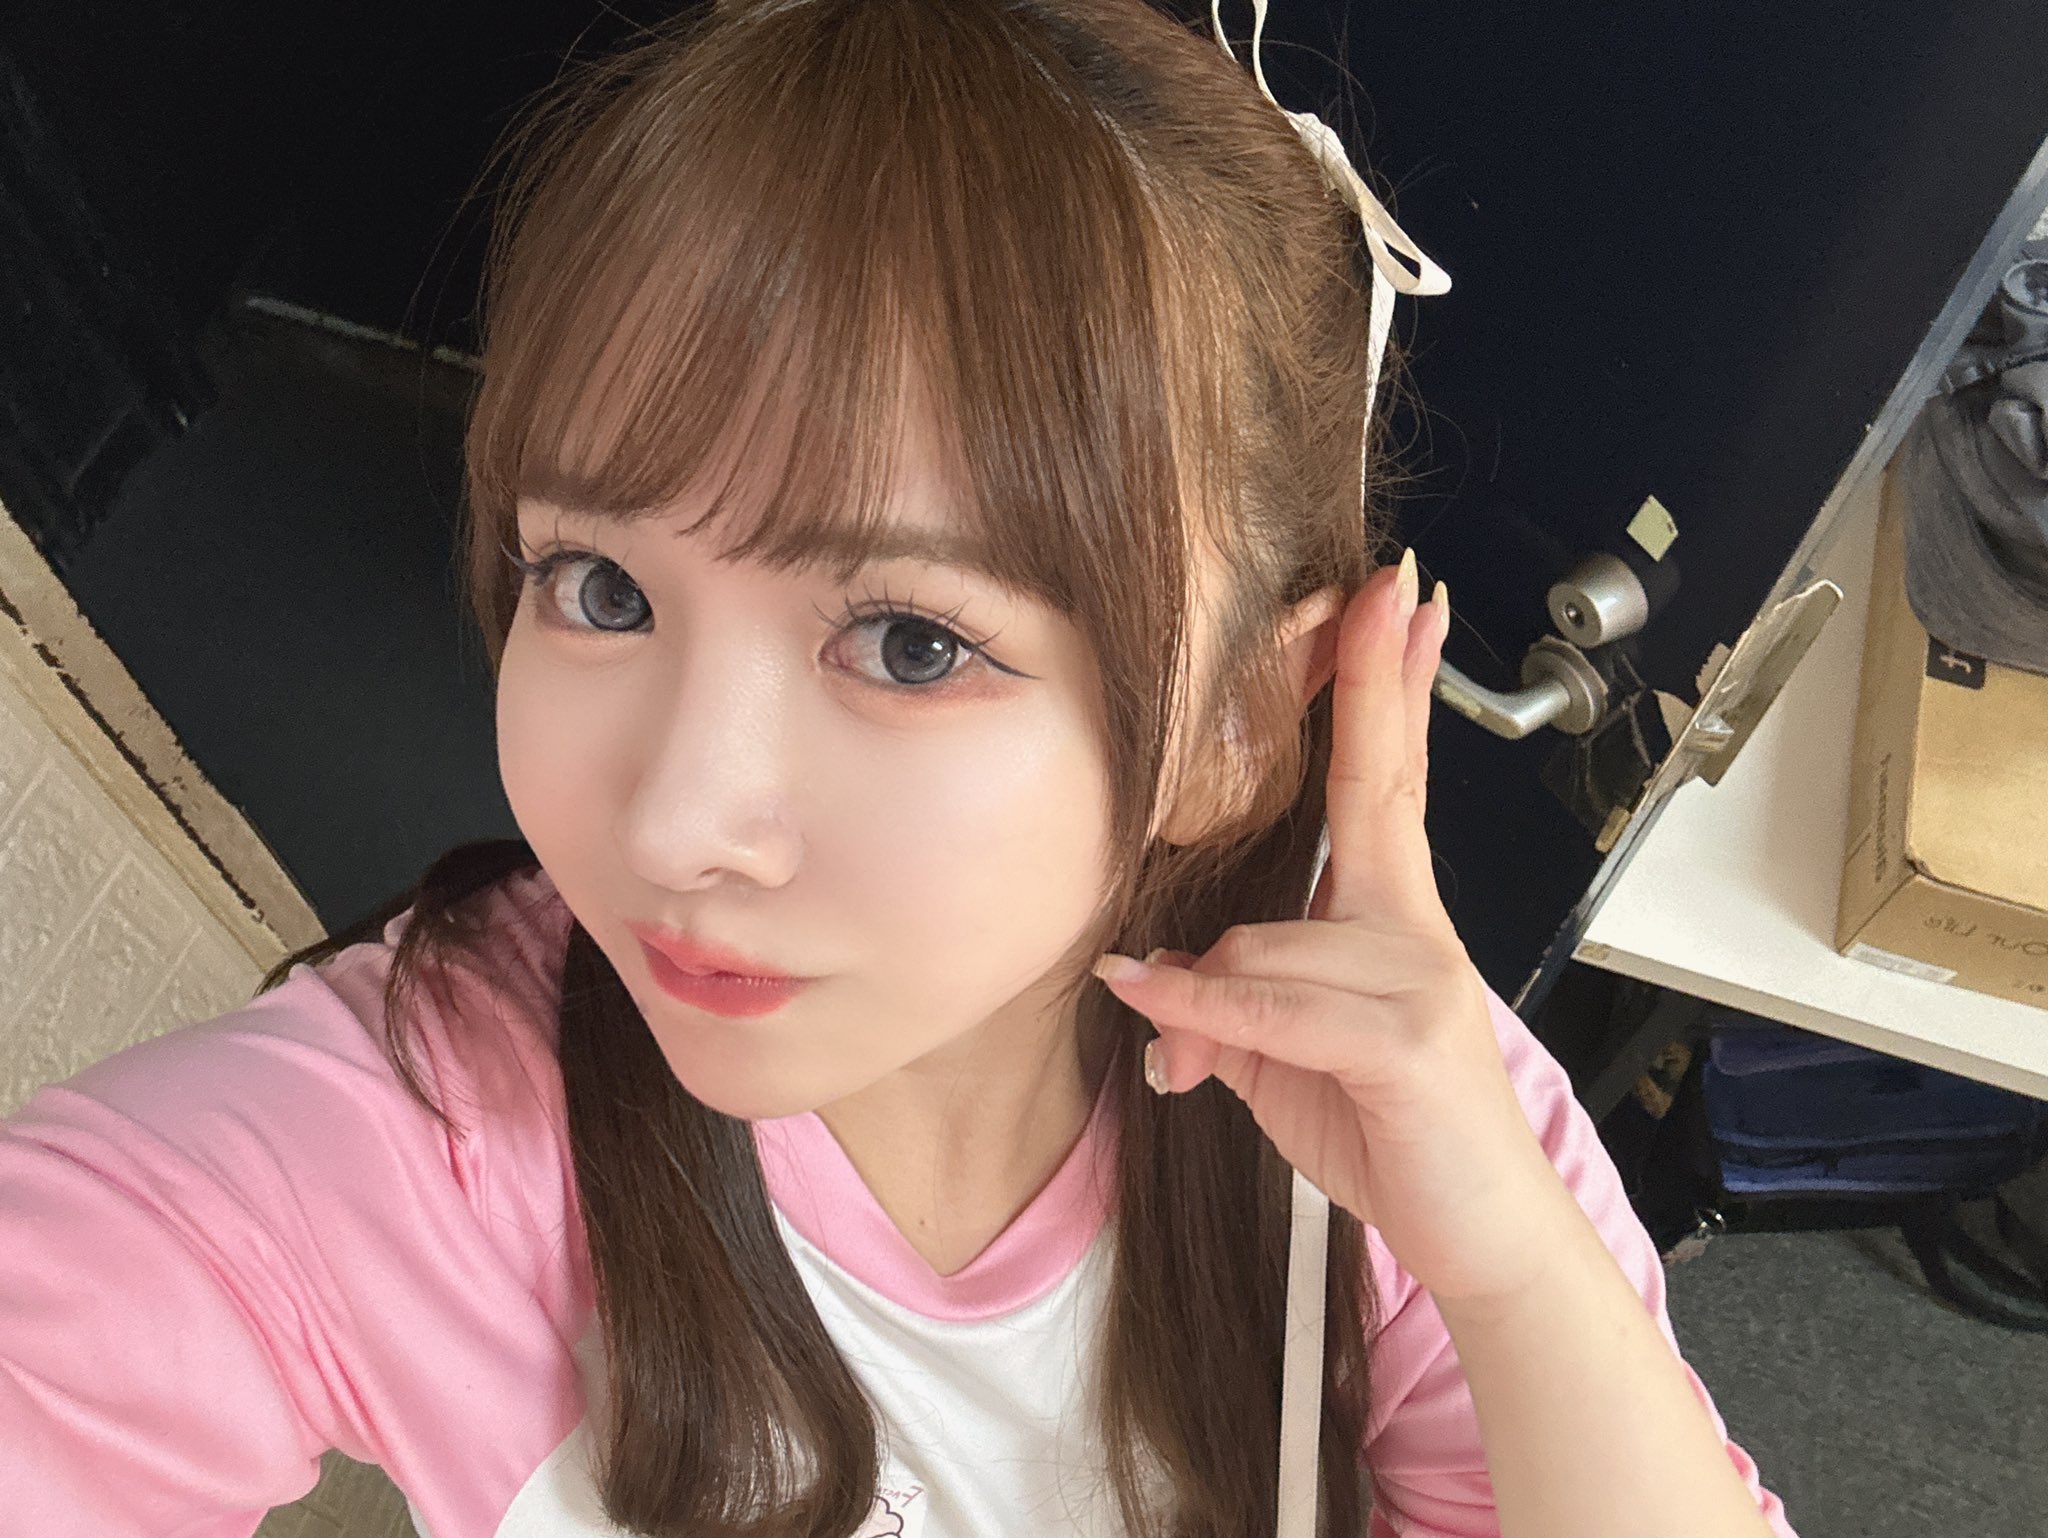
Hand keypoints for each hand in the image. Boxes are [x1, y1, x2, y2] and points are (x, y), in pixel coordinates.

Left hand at [1092, 553, 1569, 1309]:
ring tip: (1194, 1065)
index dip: (1383, 688)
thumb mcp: (1282, 1061)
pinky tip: (1165, 1023)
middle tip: (1389, 585)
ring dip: (1204, 1004)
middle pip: (1378, 786)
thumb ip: (1220, 1006)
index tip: (1393, 605)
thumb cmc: (1390, 1136)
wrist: (1479, 1238)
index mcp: (1389, 917)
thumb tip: (1150, 983)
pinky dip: (1203, 1014)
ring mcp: (1418, 978)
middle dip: (1377, 680)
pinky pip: (1269, 1003)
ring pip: (1260, 941)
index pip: (1383, 778)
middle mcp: (1413, 929)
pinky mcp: (1404, 1038)